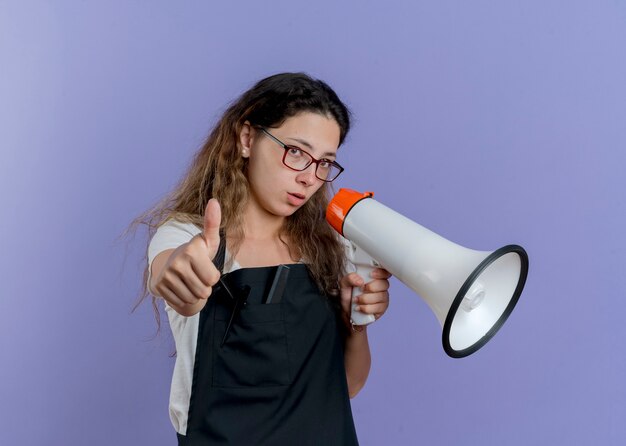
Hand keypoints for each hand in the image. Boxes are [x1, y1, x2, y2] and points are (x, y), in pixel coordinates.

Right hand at [153, 199, 221, 315]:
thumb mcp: (208, 240)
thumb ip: (213, 223)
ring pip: (192, 299)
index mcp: (191, 251)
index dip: (213, 276)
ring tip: (190, 281)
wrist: (171, 261)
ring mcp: (166, 275)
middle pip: (203, 291)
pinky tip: (181, 287)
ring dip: (195, 294)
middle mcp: (176, 262)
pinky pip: (181, 303)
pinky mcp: (159, 286)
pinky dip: (184, 299)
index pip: (213, 279)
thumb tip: (214, 201)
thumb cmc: (197, 252)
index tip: (206, 266)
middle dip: (204, 287)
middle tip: (198, 275)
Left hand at [339, 268, 390, 328]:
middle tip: (361, 289)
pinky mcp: (381, 309)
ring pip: (381, 296)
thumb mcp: (344, 284)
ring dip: (366, 299)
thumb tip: (360, 280)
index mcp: (374, 277)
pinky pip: (378, 307)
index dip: (381, 272)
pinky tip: (359, 307)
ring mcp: (383, 298)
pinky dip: (367, 308)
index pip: (385, 272)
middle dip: (371, 287)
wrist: (347, 311)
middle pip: (384, 284)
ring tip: (356, 300)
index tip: (371, 274)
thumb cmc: (349, 295)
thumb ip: (349, 278)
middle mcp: (381, 287)